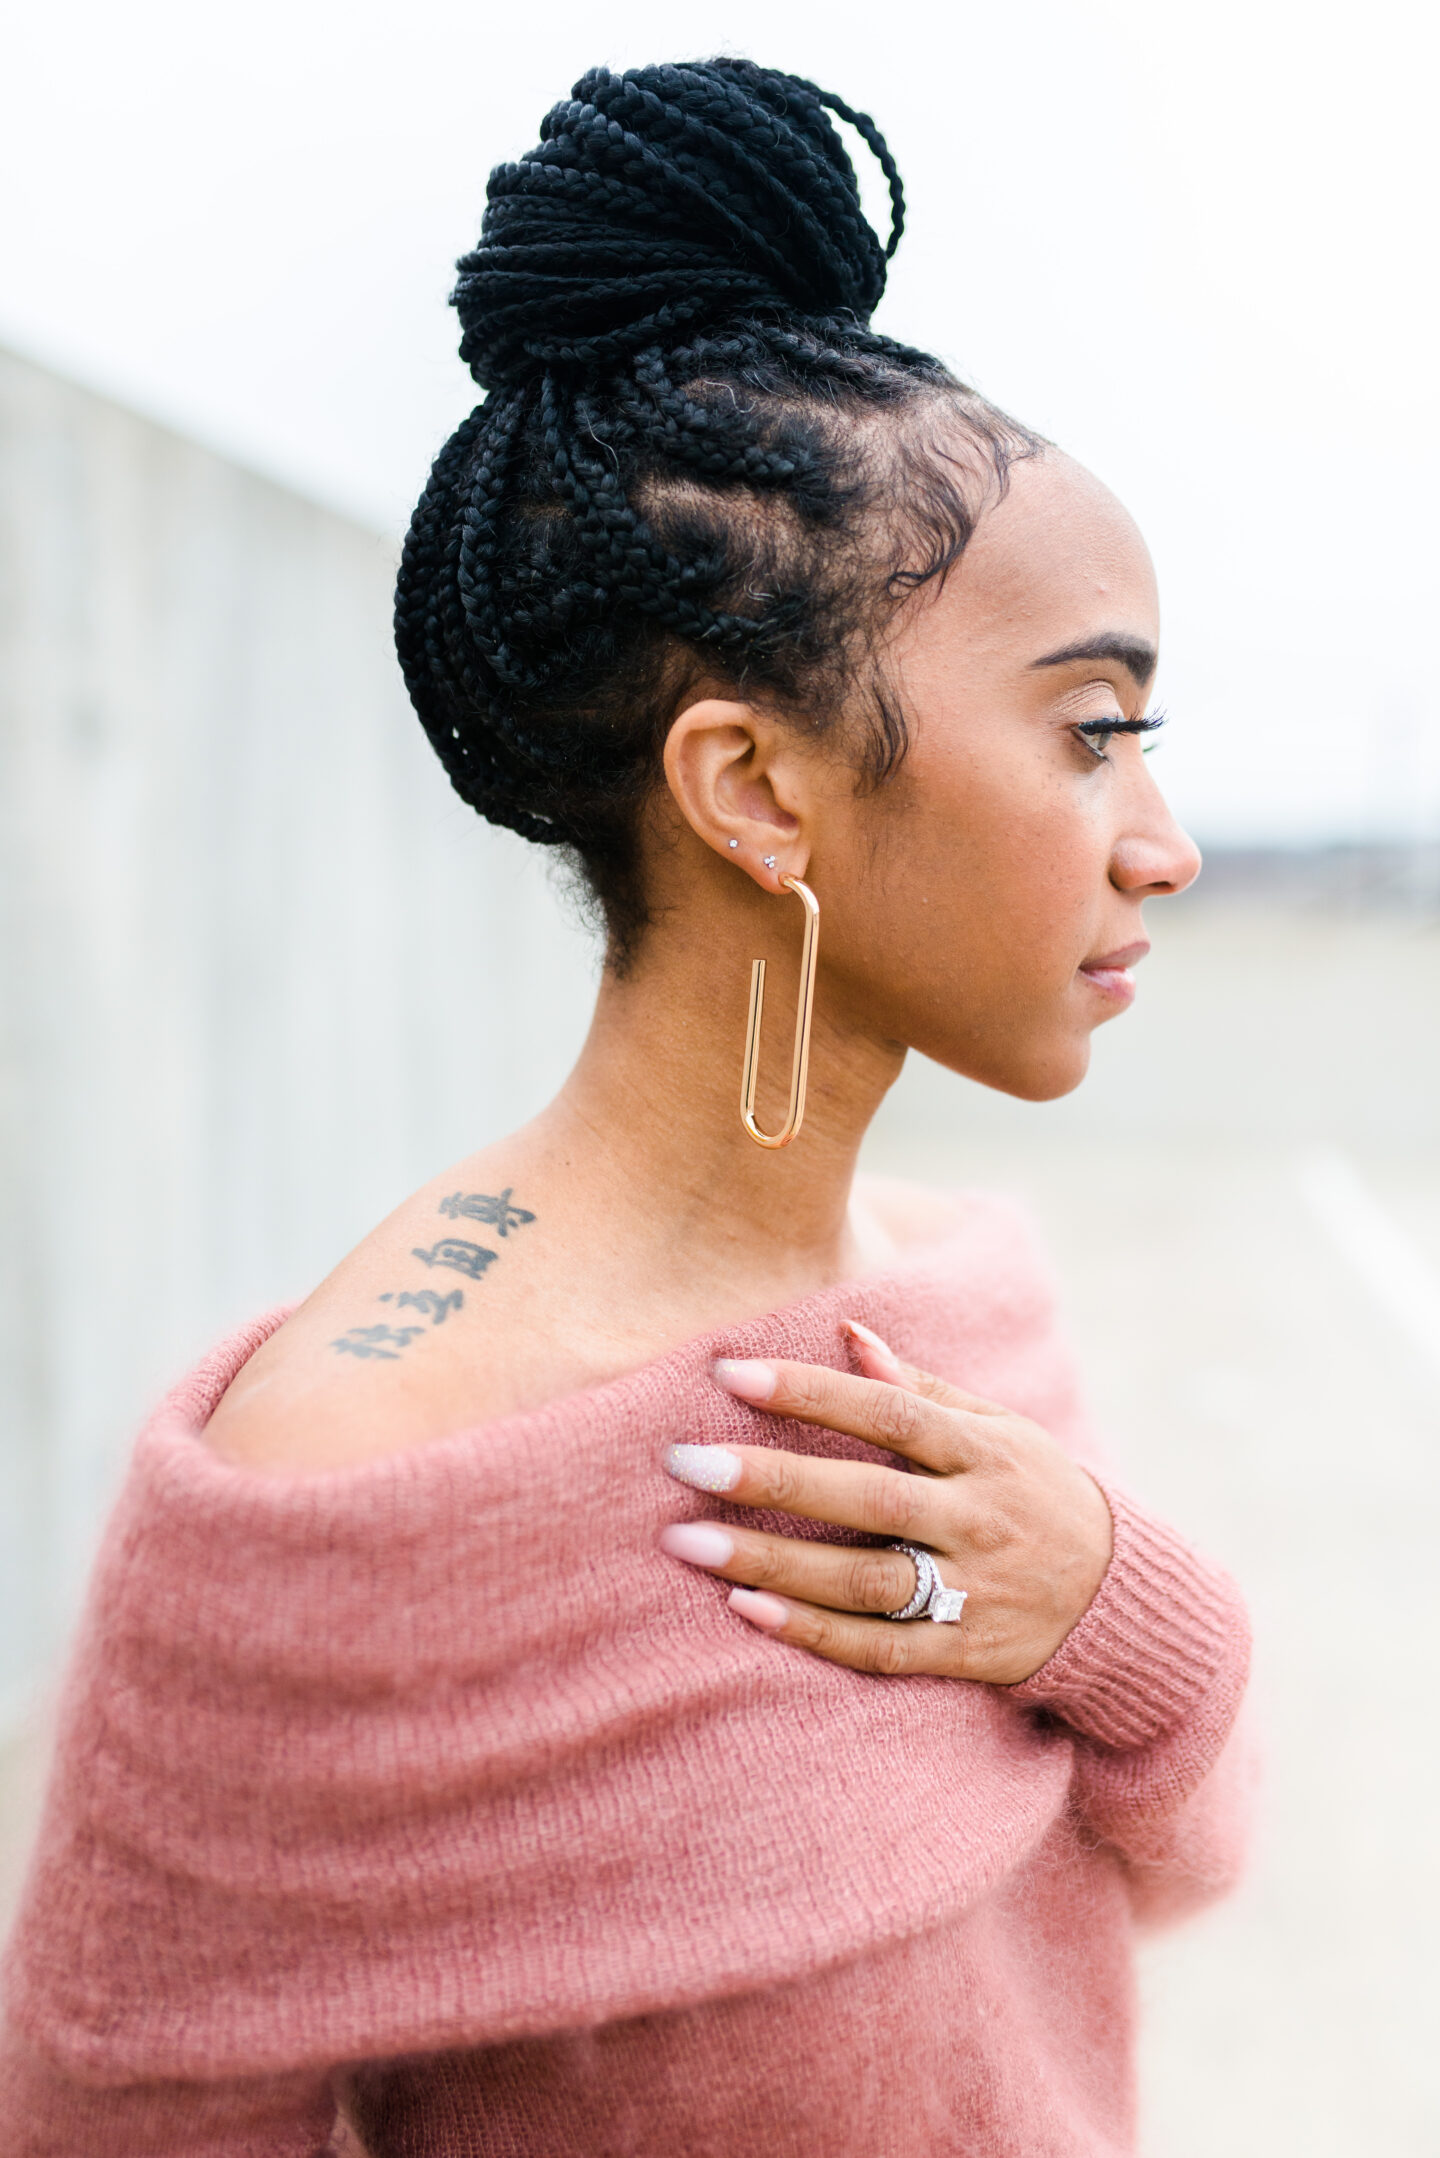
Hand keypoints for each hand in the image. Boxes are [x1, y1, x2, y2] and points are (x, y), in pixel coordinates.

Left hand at [660, 1322, 1112, 1684]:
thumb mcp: (999, 1430)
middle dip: (773, 1477)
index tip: (728, 1371)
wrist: (1123, 1601)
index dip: (810, 1390)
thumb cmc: (1038, 1493)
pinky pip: (880, 1648)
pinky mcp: (965, 1654)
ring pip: (864, 1580)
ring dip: (772, 1560)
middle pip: (868, 1497)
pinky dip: (813, 1633)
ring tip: (688, 1541)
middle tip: (685, 1461)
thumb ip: (921, 1386)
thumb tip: (847, 1329)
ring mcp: (974, 1592)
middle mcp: (979, 1519)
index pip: (889, 1412)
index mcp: (985, 1452)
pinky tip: (746, 1608)